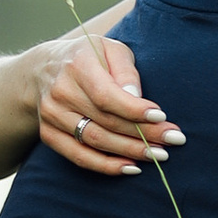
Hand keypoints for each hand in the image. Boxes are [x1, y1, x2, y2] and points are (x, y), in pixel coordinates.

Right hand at [37, 33, 180, 175]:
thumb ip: (126, 70)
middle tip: (173, 141)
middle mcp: (61, 92)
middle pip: (106, 121)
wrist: (44, 69)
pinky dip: (106, 166)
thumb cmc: (90, 58)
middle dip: (143, 134)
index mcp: (77, 66)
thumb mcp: (111, 49)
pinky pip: (79, 156)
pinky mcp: (49, 134)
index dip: (134, 110)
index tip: (161, 117)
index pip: (106, 95)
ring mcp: (52, 115)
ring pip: (95, 141)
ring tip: (159, 155)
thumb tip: (137, 98)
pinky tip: (132, 167)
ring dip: (130, 152)